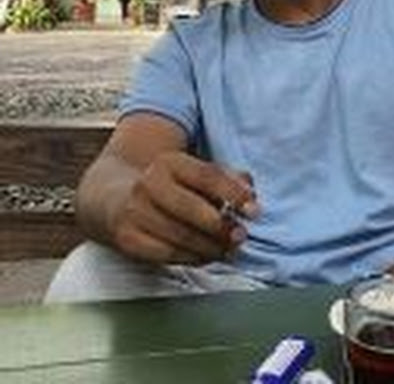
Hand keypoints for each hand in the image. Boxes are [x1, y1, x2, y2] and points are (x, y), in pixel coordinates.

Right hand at [110, 151, 258, 264]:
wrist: (112, 197)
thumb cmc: (167, 185)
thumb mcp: (193, 171)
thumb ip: (226, 178)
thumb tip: (250, 190)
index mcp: (170, 162)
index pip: (207, 176)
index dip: (234, 194)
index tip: (254, 210)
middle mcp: (149, 184)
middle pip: (192, 208)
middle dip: (221, 226)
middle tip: (241, 236)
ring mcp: (135, 212)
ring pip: (180, 236)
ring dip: (210, 247)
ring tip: (227, 249)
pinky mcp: (127, 238)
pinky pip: (166, 254)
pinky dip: (191, 258)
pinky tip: (206, 256)